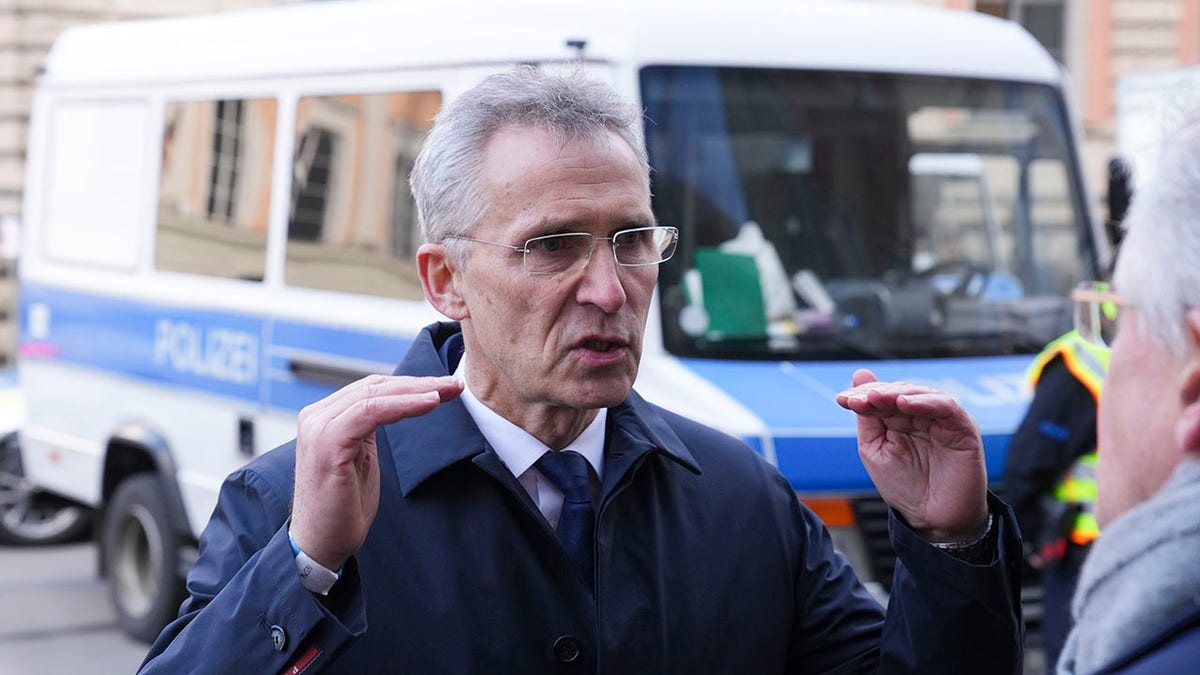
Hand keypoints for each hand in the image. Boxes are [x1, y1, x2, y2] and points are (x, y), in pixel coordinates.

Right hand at [290, 374, 463, 569]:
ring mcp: (319, 428)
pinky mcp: (328, 443)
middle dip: (419, 383)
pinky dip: (402, 405)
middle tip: (454, 385)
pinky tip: (429, 403)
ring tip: (447, 391)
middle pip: (375, 386)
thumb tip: (397, 405)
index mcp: (325, 417)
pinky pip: (370, 412)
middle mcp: (317, 416)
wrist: (320, 545)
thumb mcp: (361, 457)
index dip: (410, 384)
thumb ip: (369, 428)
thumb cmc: (343, 507)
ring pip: (374, 394)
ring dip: (416, 391)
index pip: (372, 388)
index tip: (445, 386)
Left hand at [836, 369, 987, 542]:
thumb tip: (860, 374)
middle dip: (876, 393)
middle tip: (858, 399)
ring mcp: (942, 419)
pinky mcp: (962, 427)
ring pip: (921, 393)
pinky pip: (945, 406)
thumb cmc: (905, 487)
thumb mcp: (875, 449)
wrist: (933, 519)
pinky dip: (924, 402)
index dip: (861, 395)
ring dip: (897, 393)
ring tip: (877, 398)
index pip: (880, 397)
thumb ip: (868, 416)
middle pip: (898, 391)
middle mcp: (921, 415)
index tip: (842, 400)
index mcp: (898, 419)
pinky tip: (904, 404)